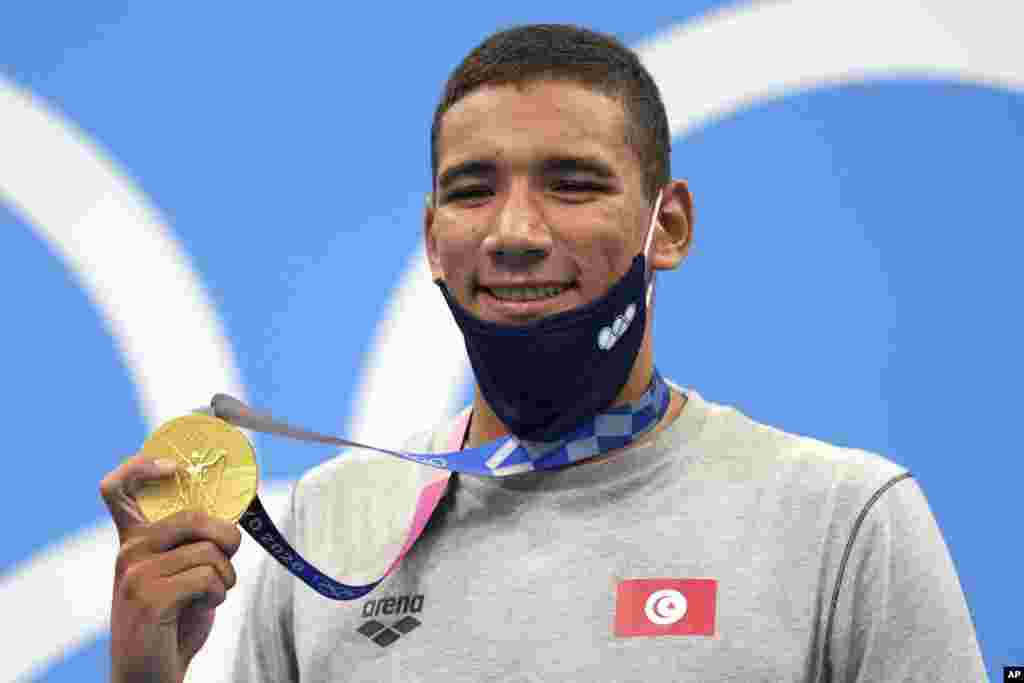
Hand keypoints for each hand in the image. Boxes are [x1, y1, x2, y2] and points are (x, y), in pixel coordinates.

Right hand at [100, 453, 241, 682]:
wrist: (150, 674)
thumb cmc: (174, 620)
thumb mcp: (179, 572)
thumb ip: (192, 541)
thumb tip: (232, 511)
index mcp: (133, 541)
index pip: (117, 488)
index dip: (141, 466)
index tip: (173, 467)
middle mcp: (129, 552)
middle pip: (193, 516)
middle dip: (227, 537)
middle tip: (226, 559)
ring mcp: (135, 574)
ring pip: (208, 550)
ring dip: (225, 575)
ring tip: (209, 594)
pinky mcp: (149, 598)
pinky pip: (208, 577)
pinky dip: (219, 593)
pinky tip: (203, 607)